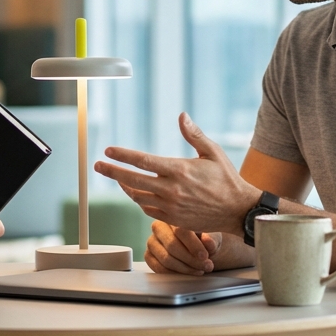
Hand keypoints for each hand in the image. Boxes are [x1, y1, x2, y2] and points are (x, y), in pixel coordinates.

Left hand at [94, 113, 258, 235]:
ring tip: (117, 178)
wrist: (237, 211)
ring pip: (138, 196)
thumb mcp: (213, 152)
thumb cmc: (227, 179)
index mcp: (179, 170)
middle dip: (112, 172)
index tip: (108, 151)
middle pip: (133, 180)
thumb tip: (181, 115)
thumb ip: (194, 135)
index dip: (123, 155)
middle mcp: (172, 189)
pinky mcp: (173, 220)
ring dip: (125, 186)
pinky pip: (148, 209)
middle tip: (98, 165)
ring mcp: (171, 207)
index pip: (143, 161)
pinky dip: (139, 200)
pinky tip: (136, 192)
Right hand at [145, 221, 220, 274]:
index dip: (193, 245)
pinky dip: (176, 274)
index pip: (180, 230)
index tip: (205, 256)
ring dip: (185, 268)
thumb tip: (208, 242)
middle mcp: (158, 227)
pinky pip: (159, 268)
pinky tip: (188, 273)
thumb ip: (211, 239)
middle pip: (172, 245)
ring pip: (166, 259)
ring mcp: (151, 241)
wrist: (195, 247)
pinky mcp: (148, 255)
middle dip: (191, 259)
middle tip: (206, 266)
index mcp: (173, 217)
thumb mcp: (212, 236)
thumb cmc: (203, 238)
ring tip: (200, 270)